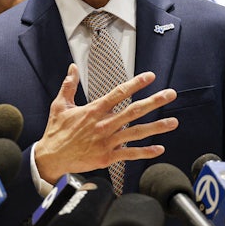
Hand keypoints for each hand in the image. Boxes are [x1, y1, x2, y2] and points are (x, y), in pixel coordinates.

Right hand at [33, 63, 178, 182]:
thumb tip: (72, 67)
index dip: (135, 84)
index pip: (118, 93)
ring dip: (156, 127)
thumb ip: (69, 85)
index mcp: (93, 111)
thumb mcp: (59, 105)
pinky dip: (145, 152)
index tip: (150, 76)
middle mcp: (103, 125)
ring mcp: (107, 142)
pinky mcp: (107, 157)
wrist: (51, 158)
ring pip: (136, 133)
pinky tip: (159, 148)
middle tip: (170, 94)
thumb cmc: (56, 131)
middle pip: (133, 111)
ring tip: (173, 122)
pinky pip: (130, 154)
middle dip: (154, 102)